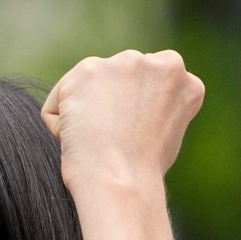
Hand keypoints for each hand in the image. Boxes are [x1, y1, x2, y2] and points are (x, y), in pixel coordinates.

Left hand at [41, 49, 206, 192]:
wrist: (122, 176)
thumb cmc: (141, 167)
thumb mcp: (165, 128)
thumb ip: (154, 104)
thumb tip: (131, 102)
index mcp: (182, 79)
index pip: (145, 80)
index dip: (131, 109)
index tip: (130, 132)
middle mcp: (159, 63)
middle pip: (114, 79)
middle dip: (108, 105)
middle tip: (114, 138)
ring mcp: (125, 63)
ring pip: (86, 88)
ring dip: (84, 112)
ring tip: (99, 139)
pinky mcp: (89, 68)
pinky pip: (58, 100)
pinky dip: (59, 122)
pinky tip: (78, 137)